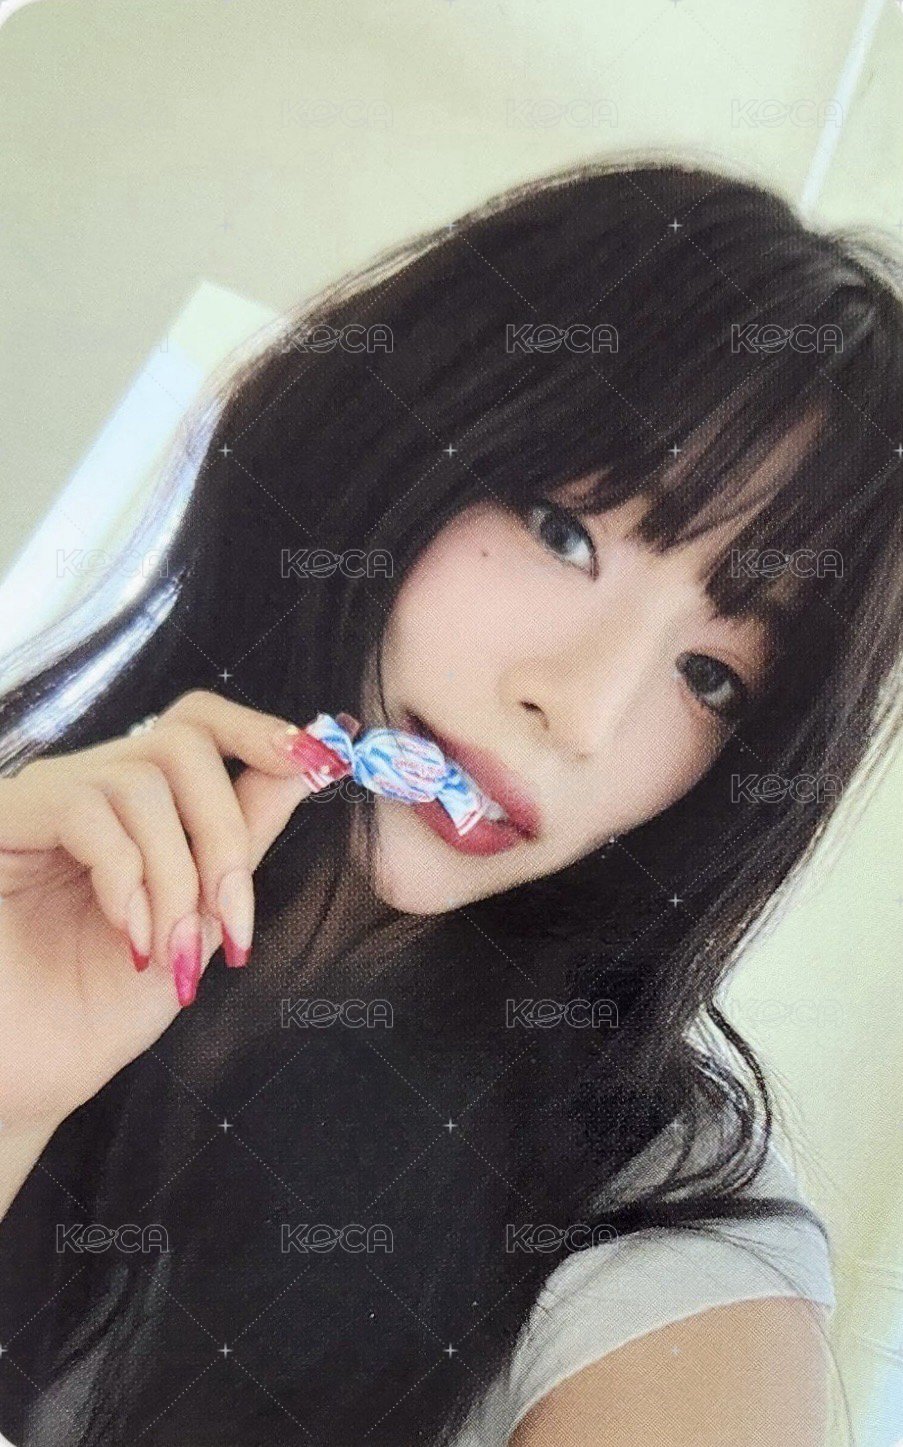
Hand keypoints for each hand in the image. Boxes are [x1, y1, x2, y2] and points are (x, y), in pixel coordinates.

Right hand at [0, 690, 351, 1136]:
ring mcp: (41, 799)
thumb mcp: (199, 917)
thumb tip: (311, 761)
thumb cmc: (100, 1007)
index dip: (259, 729)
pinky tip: (131, 938)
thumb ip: (246, 838)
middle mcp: (86, 785)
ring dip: (178, 874)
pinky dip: (128, 877)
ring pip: (144, 777)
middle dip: (225, 832)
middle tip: (230, 920)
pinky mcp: (2, 819)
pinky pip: (86, 808)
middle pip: (184, 739)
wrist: (23, 1077)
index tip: (317, 761)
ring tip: (171, 949)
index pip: (198, 722)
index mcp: (134, 805)